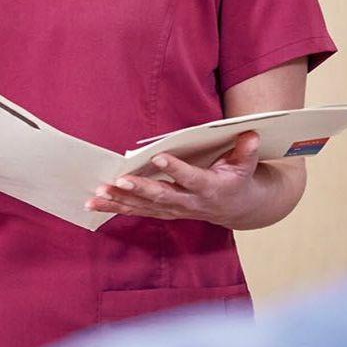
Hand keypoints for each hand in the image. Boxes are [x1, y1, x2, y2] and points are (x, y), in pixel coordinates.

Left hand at [87, 131, 261, 226]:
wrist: (238, 208)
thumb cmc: (238, 179)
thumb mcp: (247, 165)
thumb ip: (247, 150)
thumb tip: (251, 134)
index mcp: (209, 188)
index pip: (191, 178)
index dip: (176, 169)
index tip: (159, 157)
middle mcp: (189, 202)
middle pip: (161, 196)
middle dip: (140, 189)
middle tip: (119, 180)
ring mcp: (174, 210)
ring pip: (144, 207)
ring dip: (120, 201)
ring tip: (98, 194)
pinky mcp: (163, 212)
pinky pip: (138, 211)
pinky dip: (116, 208)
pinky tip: (95, 204)